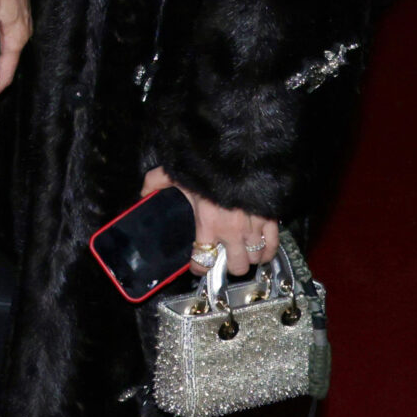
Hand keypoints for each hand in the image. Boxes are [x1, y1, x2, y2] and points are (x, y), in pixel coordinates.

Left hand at [145, 166, 280, 278]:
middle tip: (224, 257)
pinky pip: (273, 246)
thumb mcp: (176, 173)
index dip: (198, 268)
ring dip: (248, 258)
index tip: (197, 266)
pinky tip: (262, 250)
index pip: (203, 261)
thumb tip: (144, 192)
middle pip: (236, 267)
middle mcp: (231, 230)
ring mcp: (253, 226)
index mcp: (207, 223)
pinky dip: (268, 251)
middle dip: (229, 265)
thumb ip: (157, 183)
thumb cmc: (206, 162)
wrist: (236, 148)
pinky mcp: (269, 218)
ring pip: (254, 259)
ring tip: (242, 252)